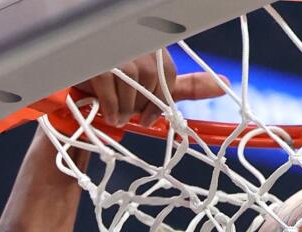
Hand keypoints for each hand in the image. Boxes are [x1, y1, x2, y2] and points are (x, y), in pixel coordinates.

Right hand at [78, 49, 226, 128]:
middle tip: (129, 118)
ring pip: (133, 83)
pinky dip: (111, 107)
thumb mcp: (155, 89)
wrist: (77, 101)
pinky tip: (106, 113)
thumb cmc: (119, 92)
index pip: (167, 73)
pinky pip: (111, 87)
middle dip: (141, 106)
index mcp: (150, 47)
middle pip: (151, 78)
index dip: (160, 101)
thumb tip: (224, 84)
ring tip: (114, 116)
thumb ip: (186, 86)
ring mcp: (113, 50)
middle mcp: (133, 42)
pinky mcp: (95, 61)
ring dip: (125, 109)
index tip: (148, 118)